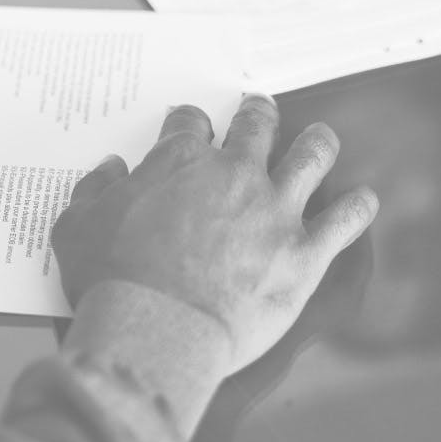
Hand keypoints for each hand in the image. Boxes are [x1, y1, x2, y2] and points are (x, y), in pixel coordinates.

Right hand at [52, 94, 377, 372]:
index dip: (190, 120)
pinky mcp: (302, 253)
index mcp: (182, 160)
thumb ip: (94, 189)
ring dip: (317, 143)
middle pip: (257, 124)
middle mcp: (234, 173)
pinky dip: (356, 208)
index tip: (190, 126)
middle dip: (258, 113)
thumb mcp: (77, 225)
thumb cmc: (113, 277)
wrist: (157, 331)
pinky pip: (343, 222)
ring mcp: (274, 210)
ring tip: (321, 138)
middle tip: (259, 110)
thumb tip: (111, 169)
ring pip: (311, 156)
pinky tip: (363, 199)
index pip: (190, 121)